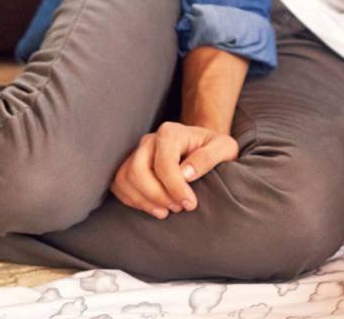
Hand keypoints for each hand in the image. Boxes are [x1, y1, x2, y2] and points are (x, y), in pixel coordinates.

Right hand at [110, 121, 237, 218]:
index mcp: (170, 133)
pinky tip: (154, 208)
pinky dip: (133, 201)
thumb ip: (209, 157)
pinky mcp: (128, 166)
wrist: (200, 146)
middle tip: (178, 208)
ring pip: (125, 180)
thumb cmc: (213, 148)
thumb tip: (186, 174)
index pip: (164, 164)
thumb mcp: (225, 148)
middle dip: (158, 196)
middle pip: (138, 172)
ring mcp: (135, 153)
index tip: (190, 204)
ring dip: (145, 201)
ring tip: (167, 211)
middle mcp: (148, 141)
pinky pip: (119, 186)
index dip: (175, 188)